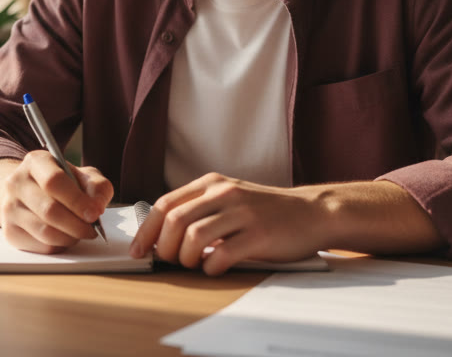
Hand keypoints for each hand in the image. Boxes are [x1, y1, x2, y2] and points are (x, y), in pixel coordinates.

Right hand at [0, 150, 113, 253]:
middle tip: (92, 229)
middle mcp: (16, 182)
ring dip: (70, 237)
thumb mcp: (83, 176)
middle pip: (49, 210)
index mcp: (35, 162)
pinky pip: (40, 246)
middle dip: (77, 224)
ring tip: (80, 233)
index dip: (77, 200)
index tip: (95, 213)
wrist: (29, 193)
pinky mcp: (10, 231)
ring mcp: (9, 207)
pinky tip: (65, 237)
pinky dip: (59, 246)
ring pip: (45, 232)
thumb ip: (97, 187)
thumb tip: (97, 207)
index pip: (54, 181)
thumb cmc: (62, 184)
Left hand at [128, 173, 326, 275]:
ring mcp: (242, 213)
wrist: (312, 213)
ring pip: (193, 237)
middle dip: (163, 247)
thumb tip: (161, 236)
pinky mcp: (259, 235)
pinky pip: (221, 255)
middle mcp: (224, 193)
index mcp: (212, 183)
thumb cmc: (267, 211)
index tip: (138, 250)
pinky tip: (215, 268)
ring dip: (185, 258)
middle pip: (174, 220)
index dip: (146, 230)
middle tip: (169, 261)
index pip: (165, 203)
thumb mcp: (230, 198)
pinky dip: (210, 267)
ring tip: (193, 264)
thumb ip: (200, 209)